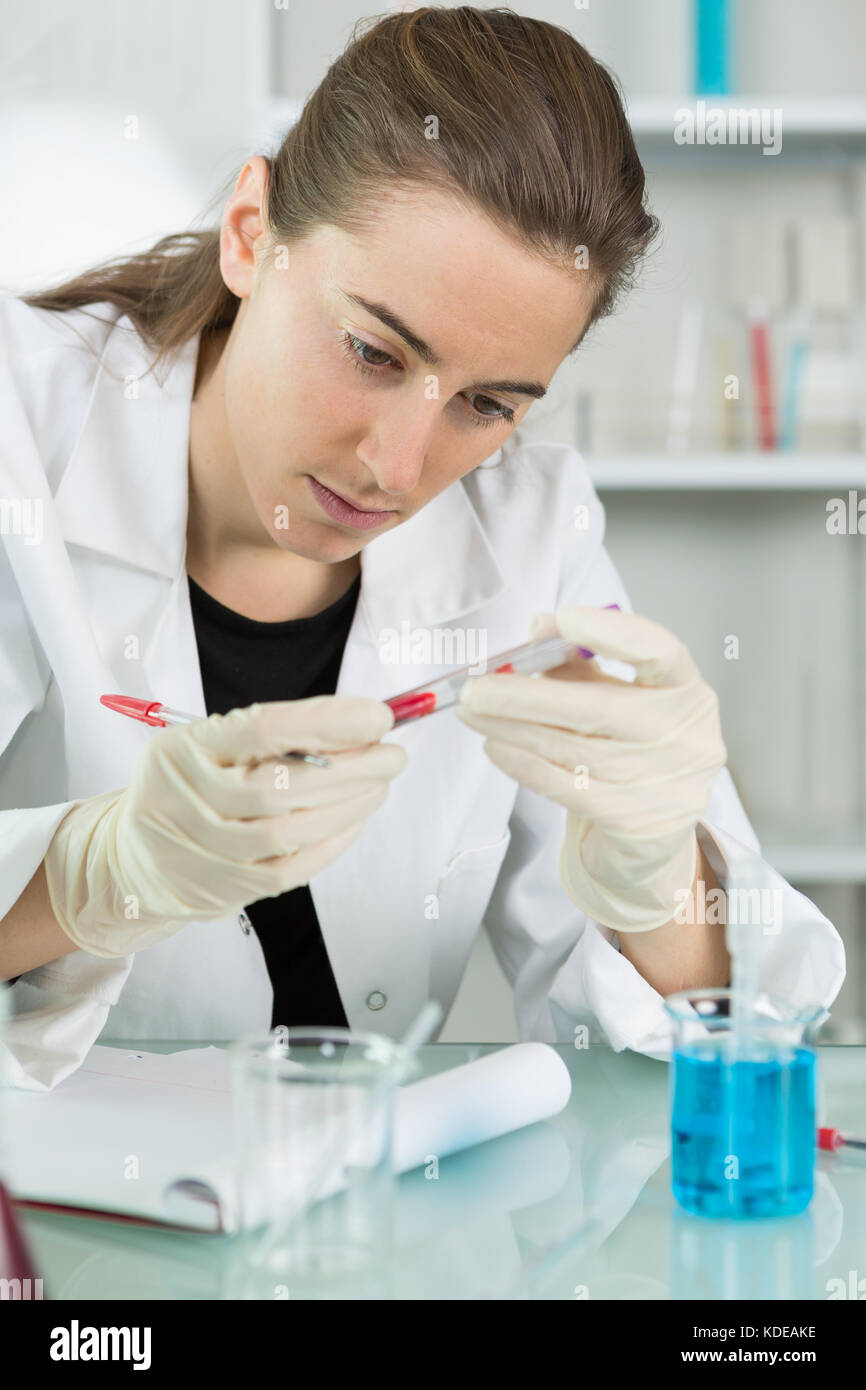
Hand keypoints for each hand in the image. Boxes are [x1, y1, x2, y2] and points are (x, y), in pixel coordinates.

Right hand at [44, 696, 405, 957]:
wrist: (138, 855)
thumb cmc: (193, 784)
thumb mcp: (211, 743)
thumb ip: (275, 733)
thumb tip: (363, 724)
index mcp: (183, 749)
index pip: (262, 729)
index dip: (327, 721)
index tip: (378, 716)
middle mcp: (184, 799)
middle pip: (279, 786)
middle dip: (350, 769)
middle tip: (392, 755)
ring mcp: (200, 850)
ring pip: (287, 832)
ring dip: (348, 806)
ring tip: (380, 785)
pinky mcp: (223, 889)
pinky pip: (289, 869)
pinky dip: (332, 843)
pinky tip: (356, 819)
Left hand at [454, 605, 726, 931]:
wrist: (652, 834)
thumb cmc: (630, 749)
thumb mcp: (616, 697)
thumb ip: (580, 661)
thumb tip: (539, 626)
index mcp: (687, 692)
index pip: (662, 653)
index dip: (614, 634)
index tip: (565, 617)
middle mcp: (686, 737)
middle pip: (601, 708)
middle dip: (528, 694)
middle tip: (476, 685)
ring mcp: (666, 784)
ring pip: (573, 748)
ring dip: (512, 727)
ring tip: (472, 711)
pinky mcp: (637, 823)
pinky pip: (566, 788)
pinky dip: (524, 764)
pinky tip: (495, 746)